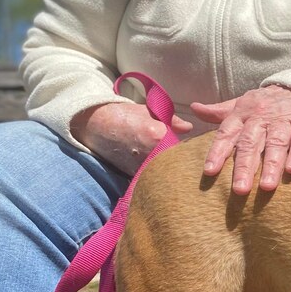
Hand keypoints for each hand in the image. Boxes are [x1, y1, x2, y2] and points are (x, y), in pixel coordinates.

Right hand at [72, 102, 193, 175]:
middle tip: (189, 167)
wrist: (95, 124)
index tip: (194, 155)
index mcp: (159, 136)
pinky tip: (162, 178)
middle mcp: (151, 154)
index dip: (190, 153)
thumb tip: (189, 127)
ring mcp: (141, 167)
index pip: (184, 150)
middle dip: (182, 167)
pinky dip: (157, 179)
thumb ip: (172, 120)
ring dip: (170, 175)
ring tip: (175, 173)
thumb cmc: (124, 115)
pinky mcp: (132, 175)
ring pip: (164, 175)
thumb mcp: (149, 111)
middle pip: (177, 166)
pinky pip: (151, 180)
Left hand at [191, 85, 290, 194]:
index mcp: (243, 113)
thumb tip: (194, 109)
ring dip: (271, 165)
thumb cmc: (266, 103)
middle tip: (239, 190)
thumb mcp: (241, 103)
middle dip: (245, 167)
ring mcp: (284, 120)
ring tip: (266, 187)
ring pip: (276, 143)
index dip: (218, 152)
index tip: (210, 172)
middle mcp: (261, 117)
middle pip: (251, 143)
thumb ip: (219, 111)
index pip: (227, 133)